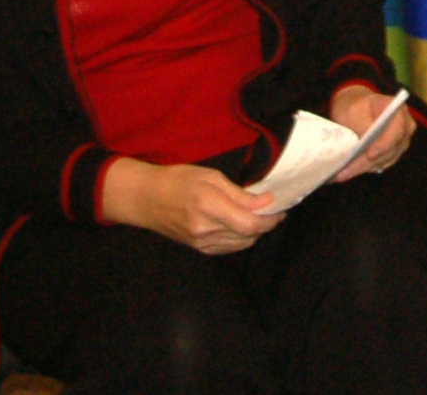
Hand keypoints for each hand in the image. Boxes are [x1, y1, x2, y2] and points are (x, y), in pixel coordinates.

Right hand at [102, 158, 279, 254]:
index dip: (270, 219)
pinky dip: (240, 239)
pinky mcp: (197, 249)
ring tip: (258, 216)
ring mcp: (201, 243)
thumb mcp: (211, 177)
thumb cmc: (178, 180)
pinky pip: (228, 248)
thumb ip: (239, 193)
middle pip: (248, 236)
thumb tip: (266, 202)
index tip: (281, 208)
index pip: (249, 223)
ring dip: (254, 232)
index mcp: (209, 207)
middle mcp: (205, 230)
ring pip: (240, 244)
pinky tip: (241, 225)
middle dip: (266, 224)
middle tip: (273, 210)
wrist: (146, 199)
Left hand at [329, 86, 413, 180]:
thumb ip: (362, 126)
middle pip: (390, 149)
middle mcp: (405, 126)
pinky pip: (381, 163)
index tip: (369, 155)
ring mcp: (401, 141)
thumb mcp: (354, 111)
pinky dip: (364, 168)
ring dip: (363, 168)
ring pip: (384, 160)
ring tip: (341, 174)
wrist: (357, 107)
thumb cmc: (355, 106)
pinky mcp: (394, 152)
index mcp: (397, 109)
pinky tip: (348, 171)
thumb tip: (362, 147)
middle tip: (343, 172)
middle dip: (366, 162)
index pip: (397, 129)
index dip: (384, 144)